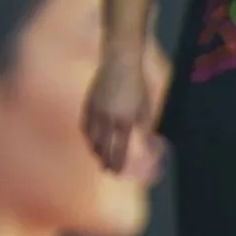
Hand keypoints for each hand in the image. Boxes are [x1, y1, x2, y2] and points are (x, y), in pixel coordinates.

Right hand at [82, 45, 153, 174]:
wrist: (120, 62)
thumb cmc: (138, 87)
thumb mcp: (146, 110)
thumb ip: (146, 130)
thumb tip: (150, 148)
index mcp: (125, 120)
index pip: (120, 149)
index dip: (118, 163)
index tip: (117, 172)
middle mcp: (107, 118)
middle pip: (103, 147)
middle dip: (105, 160)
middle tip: (107, 170)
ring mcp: (95, 110)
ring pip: (92, 137)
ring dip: (96, 150)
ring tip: (100, 158)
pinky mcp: (88, 102)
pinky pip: (85, 125)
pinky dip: (88, 136)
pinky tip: (91, 140)